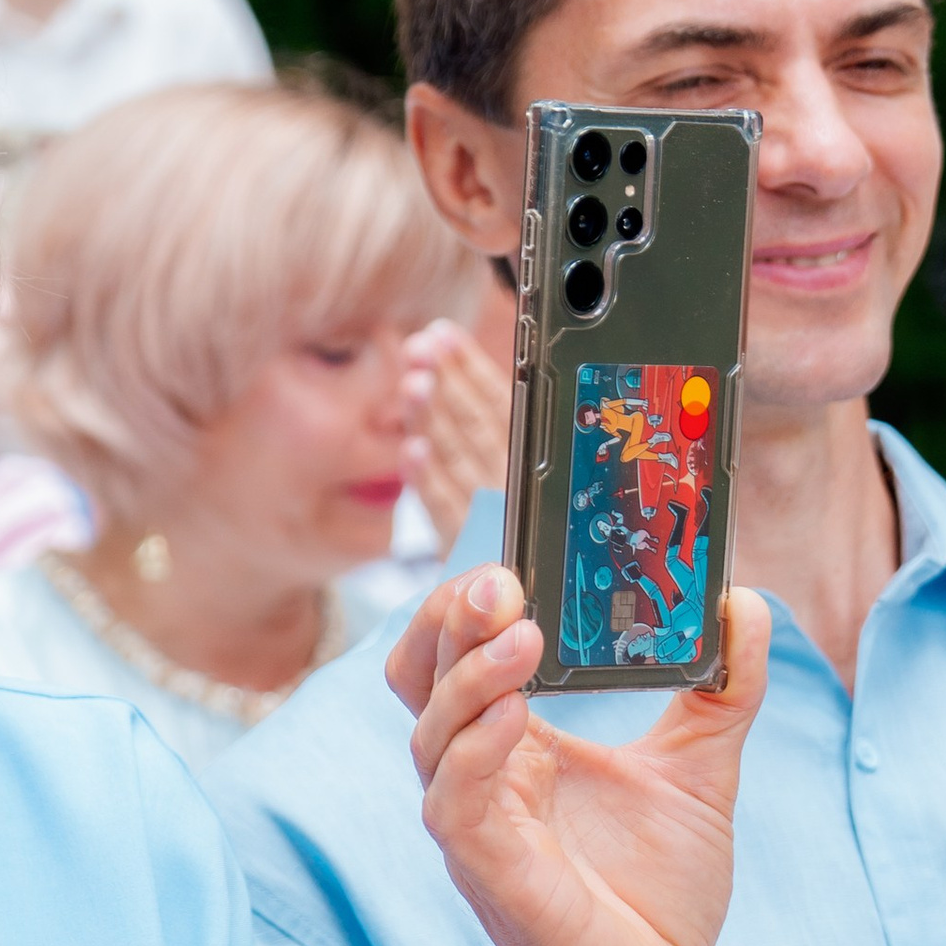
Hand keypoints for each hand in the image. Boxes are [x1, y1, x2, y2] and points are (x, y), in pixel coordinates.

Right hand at [389, 565, 768, 945]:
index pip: (458, 657)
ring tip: (521, 631)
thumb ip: (720, 689)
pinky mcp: (490, 876)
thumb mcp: (701, 773)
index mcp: (516, 751)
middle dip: (445, 622)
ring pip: (431, 734)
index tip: (521, 554)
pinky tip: (516, 714)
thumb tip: (747, 604)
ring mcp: (476, 831)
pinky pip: (456, 801)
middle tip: (499, 578)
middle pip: (419, 680)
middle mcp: (480, 783)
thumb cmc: (657, 907)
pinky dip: (477, 748)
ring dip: (469, 676)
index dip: (469, 604)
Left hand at [400, 321, 511, 550]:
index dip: (470, 367)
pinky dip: (432, 484)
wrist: (514, 609)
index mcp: (532, 461)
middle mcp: (519, 487)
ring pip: (462, 462)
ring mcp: (496, 521)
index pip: (503, 404)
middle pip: (481, 427)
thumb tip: (434, 370)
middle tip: (421, 350)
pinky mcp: (470, 555)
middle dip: (448, 384)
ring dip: (436, 422)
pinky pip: (449, 514)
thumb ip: (479, 429)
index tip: (443, 335)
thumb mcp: (503, 476)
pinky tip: (413, 454)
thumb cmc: (505, 529)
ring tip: (412, 386)